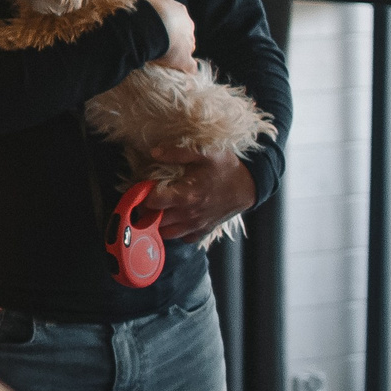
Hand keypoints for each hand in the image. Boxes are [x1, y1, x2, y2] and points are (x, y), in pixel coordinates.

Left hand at [139, 151, 254, 245]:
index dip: (141, 196)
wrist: (250, 186)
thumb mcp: (205, 153)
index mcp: (185, 195)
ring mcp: (196, 225)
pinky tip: (174, 219)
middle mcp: (188, 214)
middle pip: (154, 220)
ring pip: (166, 233)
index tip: (140, 188)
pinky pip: (183, 238)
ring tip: (156, 210)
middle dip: (145, 210)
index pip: (151, 202)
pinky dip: (175, 232)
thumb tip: (154, 152)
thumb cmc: (227, 168)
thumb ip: (177, 152)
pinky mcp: (204, 230)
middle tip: (145, 199)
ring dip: (157, 223)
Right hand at [144, 0, 196, 70]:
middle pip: (186, 34)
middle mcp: (188, 26)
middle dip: (177, 39)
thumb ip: (150, 0)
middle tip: (162, 44)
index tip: (159, 30)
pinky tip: (186, 72)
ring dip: (180, 53)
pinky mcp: (184, 59)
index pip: (179, 20)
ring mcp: (187, 43)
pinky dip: (188, 69)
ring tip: (169, 58)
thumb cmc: (144, 9)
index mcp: (179, 11)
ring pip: (188, 48)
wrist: (147, 25)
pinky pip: (190, 67)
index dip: (169, 26)